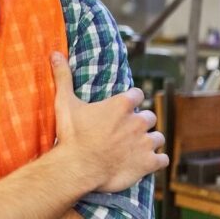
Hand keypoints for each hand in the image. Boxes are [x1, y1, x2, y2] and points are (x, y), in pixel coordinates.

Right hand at [50, 51, 168, 192]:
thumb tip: (56, 53)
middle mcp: (137, 121)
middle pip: (149, 116)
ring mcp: (144, 143)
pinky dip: (156, 160)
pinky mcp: (148, 163)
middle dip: (140, 121)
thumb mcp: (65, 103)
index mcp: (121, 105)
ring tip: (137, 146)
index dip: (131, 99)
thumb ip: (63, 77)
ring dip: (149, 140)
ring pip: (158, 137)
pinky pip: (162, 159)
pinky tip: (147, 161)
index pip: (137, 94)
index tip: (123, 105)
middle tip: (126, 129)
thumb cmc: (72, 135)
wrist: (78, 167)